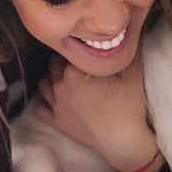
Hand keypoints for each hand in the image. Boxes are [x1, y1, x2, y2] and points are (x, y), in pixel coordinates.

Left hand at [35, 54, 158, 171]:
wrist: (124, 141)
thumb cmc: (130, 105)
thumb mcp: (132, 71)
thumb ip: (126, 48)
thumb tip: (130, 30)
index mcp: (73, 71)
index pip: (67, 50)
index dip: (77, 50)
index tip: (85, 53)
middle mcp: (60, 85)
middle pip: (53, 64)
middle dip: (63, 62)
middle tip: (78, 65)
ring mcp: (56, 105)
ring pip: (43, 83)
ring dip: (51, 78)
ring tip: (66, 79)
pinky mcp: (56, 122)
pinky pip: (39, 106)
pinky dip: (43, 99)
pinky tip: (54, 96)